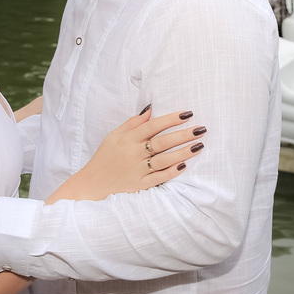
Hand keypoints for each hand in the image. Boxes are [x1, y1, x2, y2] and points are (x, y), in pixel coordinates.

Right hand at [47, 107, 205, 203]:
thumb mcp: (114, 136)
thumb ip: (133, 123)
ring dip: (183, 152)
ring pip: (164, 160)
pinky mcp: (140, 185)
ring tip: (199, 145)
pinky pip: (159, 178)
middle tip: (201, 129)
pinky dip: (171, 172)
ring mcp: (137, 170)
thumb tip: (150, 109)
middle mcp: (134, 154)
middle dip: (183, 135)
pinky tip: (184, 165)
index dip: (170, 119)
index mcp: (128, 139)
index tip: (187, 113)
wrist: (92, 184)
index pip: (153, 126)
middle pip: (162, 142)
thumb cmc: (105, 157)